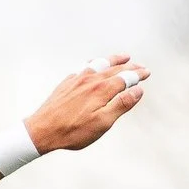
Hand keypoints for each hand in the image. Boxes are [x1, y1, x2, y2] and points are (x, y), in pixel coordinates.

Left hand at [26, 54, 147, 153]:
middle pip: (115, 69)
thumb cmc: (72, 131)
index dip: (138, 75)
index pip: (125, 77)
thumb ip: (121, 104)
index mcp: (102, 89)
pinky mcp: (66, 83)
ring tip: (123, 57)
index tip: (147, 73)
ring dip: (113, 60)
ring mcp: (77, 79)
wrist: (41, 131)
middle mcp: (90, 80)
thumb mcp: (102, 123)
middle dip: (130, 67)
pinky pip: (84, 68)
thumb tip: (138, 90)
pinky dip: (95, 64)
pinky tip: (94, 66)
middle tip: (140, 66)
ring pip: (99, 64)